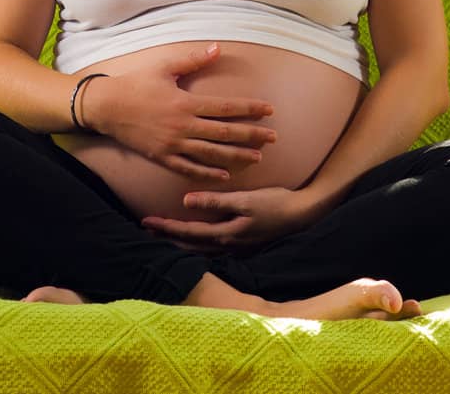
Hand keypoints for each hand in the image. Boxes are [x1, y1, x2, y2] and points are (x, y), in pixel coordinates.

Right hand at [81, 42, 276, 181]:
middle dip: (251, 136)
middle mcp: (182, 126)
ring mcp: (172, 144)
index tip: (269, 110)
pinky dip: (207, 173)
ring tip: (257, 158)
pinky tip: (224, 176)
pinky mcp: (161, 157)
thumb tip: (218, 47)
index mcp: (186, 103)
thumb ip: (193, 60)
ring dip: (236, 157)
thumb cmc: (136, 83)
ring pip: (211, 154)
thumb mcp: (165, 67)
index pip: (226, 108)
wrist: (106, 106)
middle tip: (273, 138)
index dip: (250, 109)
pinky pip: (188, 169)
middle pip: (224, 134)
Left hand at [141, 186, 322, 247]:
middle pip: (189, 245)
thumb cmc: (276, 203)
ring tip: (164, 236)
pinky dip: (196, 244)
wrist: (303, 214)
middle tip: (146, 230)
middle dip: (167, 238)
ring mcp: (235, 247)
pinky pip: (211, 248)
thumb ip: (216, 201)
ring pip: (199, 249)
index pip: (188, 232)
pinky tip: (194, 241)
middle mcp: (227, 245)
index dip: (166, 227)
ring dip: (180, 243)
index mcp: (225, 234)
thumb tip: (185, 201)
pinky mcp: (243, 244)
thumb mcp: (246, 199)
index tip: (146, 221)